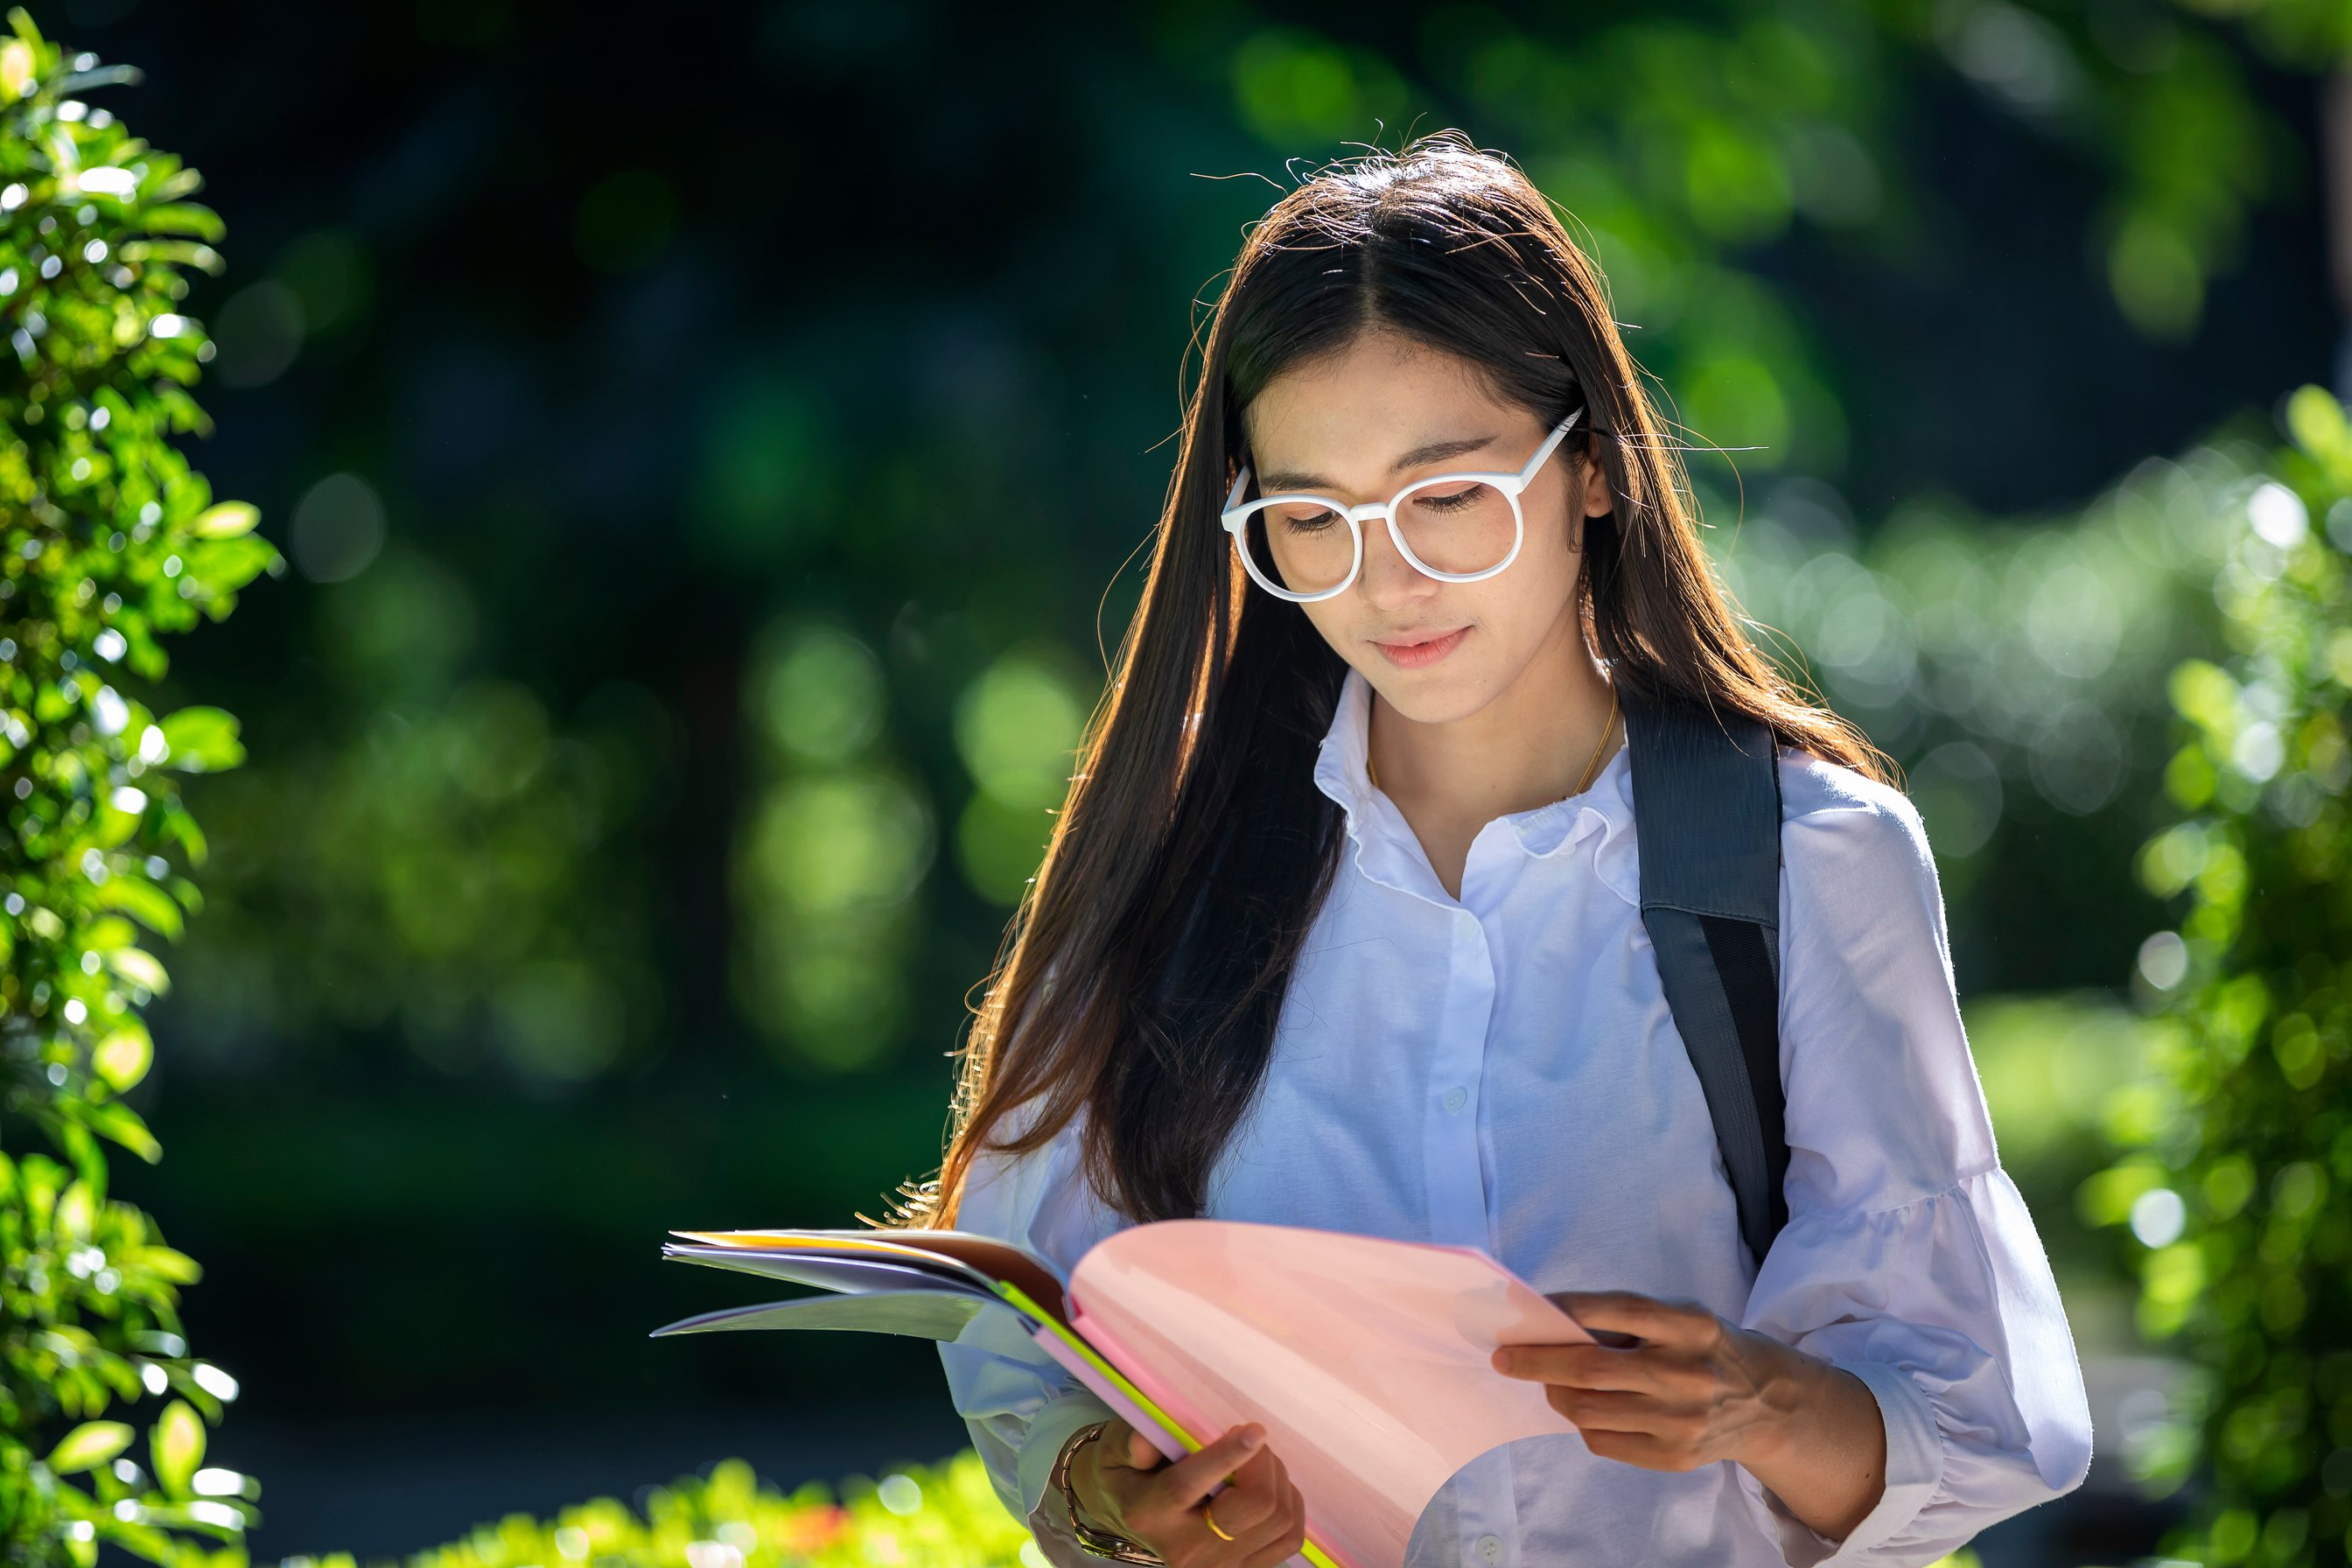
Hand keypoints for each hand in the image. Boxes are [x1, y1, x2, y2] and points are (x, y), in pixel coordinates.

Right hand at [1070, 1417, 1309, 1566]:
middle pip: (1252, 1507)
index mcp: (1149, 1514)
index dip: (1226, 1457)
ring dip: (1277, 1479)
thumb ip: (1132, 1442)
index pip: (1188, 1486)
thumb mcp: (1117, 1449)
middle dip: (1262, 1463)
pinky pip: (1288, 1538)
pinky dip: (1290, 1504)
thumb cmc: (1127, 1471)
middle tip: (1250, 1440)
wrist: (1129, 1514)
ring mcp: (1217, 1567)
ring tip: (1256, 1462)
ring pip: (1277, 1520)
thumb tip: (1147, 1441)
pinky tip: (1270, 1487)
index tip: (1254, 1431)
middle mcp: (1184, 1549)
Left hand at [1489, 1290, 1884, 1539]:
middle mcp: (1687, 1373)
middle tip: (1504, 1357)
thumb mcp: (1679, 1318)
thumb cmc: (1704, 1348)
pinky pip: (1602, 1440)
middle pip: (1590, 1368)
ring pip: (1588, 1409)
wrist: (1765, 1403)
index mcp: (1690, 1326)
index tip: (1526, 1310)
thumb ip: (1625, 1320)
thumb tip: (1548, 1322)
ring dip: (1555, 1393)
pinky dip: (1582, 1422)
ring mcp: (1681, 1420)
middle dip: (1535, 1361)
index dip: (1566, 1308)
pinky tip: (1587, 1409)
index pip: (1617, 1310)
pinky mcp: (1673, 1457)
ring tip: (1549, 1382)